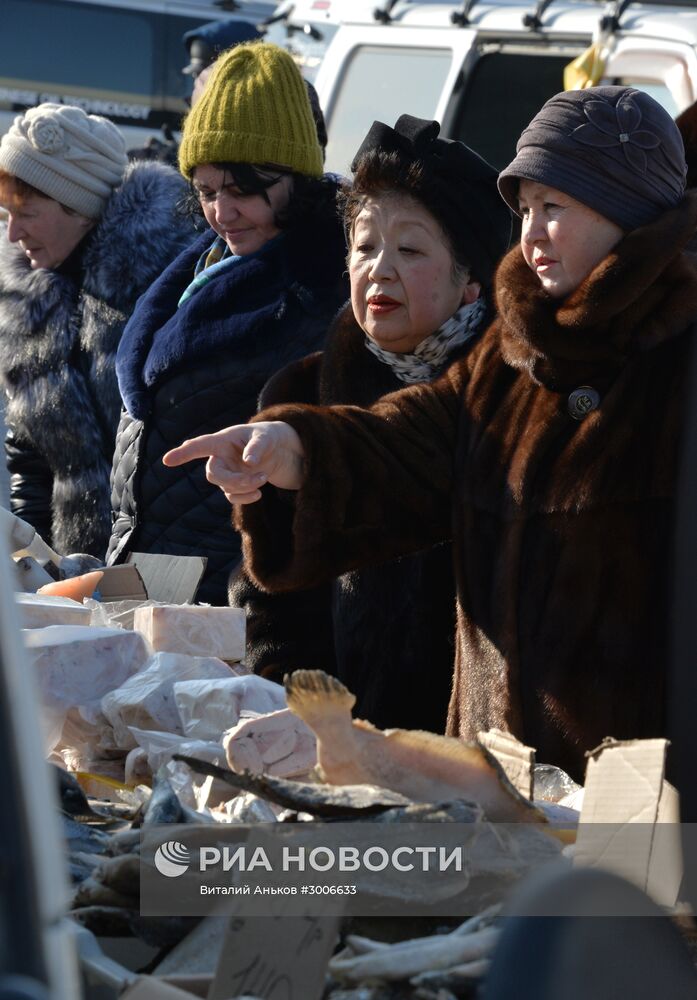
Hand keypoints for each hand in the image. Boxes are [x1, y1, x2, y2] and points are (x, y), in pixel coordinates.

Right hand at [162, 421, 305, 504]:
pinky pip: (233, 496)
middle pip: (213, 474)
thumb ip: (258, 447)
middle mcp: (220, 456)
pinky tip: (259, 493)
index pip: (200, 445)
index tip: (167, 460)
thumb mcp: (267, 437)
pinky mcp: (233, 485)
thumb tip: (249, 463)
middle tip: (259, 478)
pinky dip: (246, 497)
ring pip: (225, 487)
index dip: (183, 453)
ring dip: (245, 487)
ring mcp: (226, 472)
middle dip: (234, 480)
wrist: (278, 451)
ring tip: (264, 477)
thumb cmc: (269, 437)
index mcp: (222, 440)